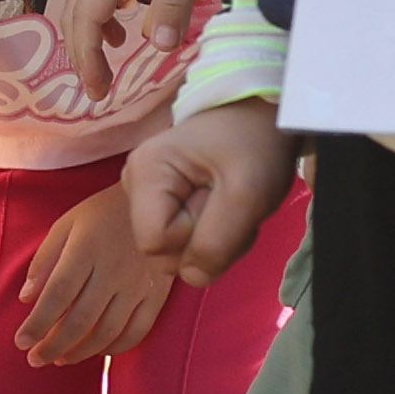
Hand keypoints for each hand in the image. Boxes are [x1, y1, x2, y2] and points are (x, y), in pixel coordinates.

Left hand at [18, 186, 175, 364]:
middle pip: (80, 319)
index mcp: (85, 249)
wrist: (158, 200)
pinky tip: (98, 351)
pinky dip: (117, 347)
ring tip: (60, 359)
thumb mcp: (66, 224)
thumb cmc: (102, 213)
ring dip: (82, 351)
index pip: (57, 294)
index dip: (38, 323)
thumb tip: (26, 299)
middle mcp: (113, 269)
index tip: (21, 342)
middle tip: (35, 359)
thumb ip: (45, 260)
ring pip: (108, 330)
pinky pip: (138, 330)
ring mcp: (138, 283)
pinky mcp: (159, 293)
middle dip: (54, 345)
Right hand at [124, 101, 298, 287]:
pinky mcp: (161, 199)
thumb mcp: (247, 193)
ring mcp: (145, 193)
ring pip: (175, 249)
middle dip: (206, 242)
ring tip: (233, 203)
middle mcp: (133, 184)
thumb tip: (194, 279)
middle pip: (163, 250)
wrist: (261, 115)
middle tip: (234, 207)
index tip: (222, 206)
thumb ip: (218, 241)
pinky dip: (213, 232)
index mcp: (144, 175)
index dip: (194, 238)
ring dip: (215, 239)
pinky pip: (183, 238)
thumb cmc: (254, 144)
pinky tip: (225, 205)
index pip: (156, 243)